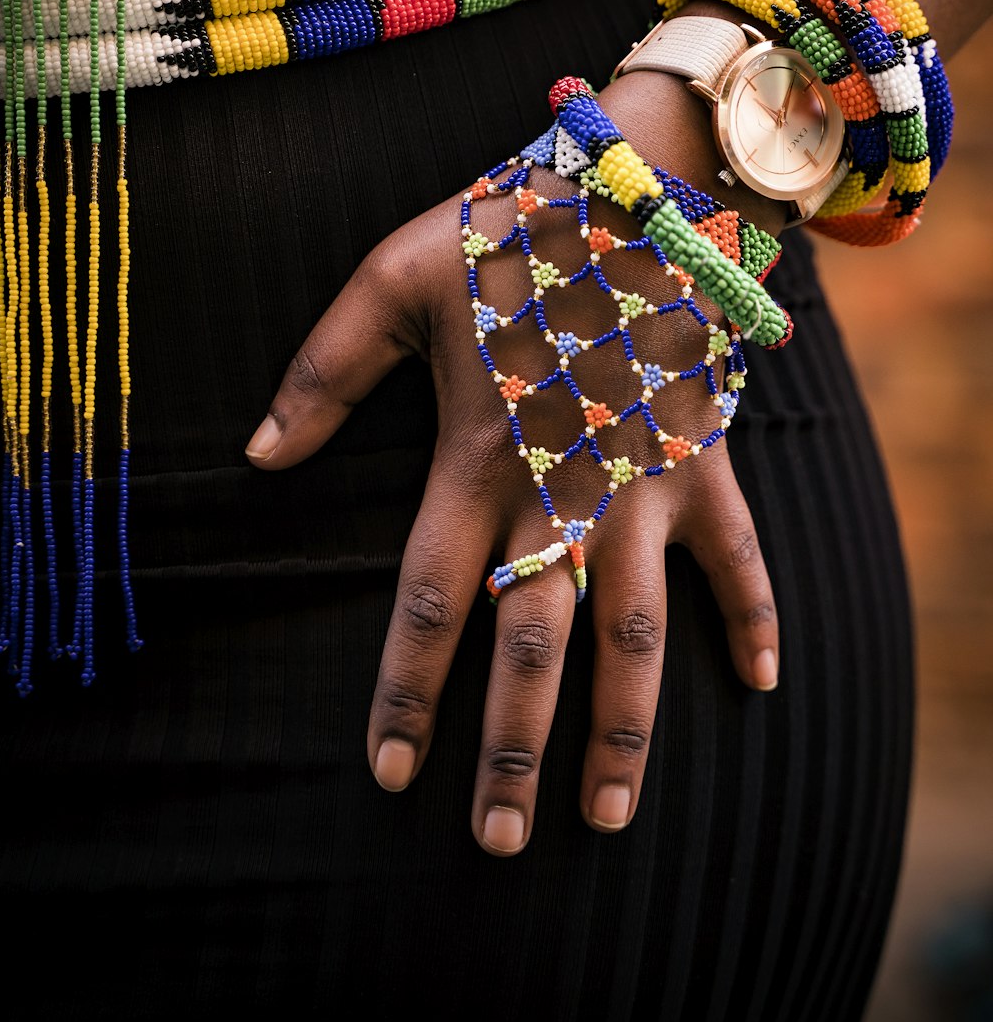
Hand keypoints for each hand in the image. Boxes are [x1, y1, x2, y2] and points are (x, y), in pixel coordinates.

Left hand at [245, 107, 779, 856]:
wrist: (632, 181)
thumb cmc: (505, 229)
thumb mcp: (392, 281)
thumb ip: (323, 374)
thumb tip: (257, 458)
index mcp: (479, 458)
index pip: (431, 603)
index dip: (408, 695)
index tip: (391, 773)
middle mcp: (564, 491)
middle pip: (535, 644)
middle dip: (516, 750)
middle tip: (500, 840)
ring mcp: (645, 484)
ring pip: (638, 631)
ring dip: (624, 727)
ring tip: (607, 814)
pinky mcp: (704, 460)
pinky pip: (738, 554)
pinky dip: (756, 616)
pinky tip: (763, 685)